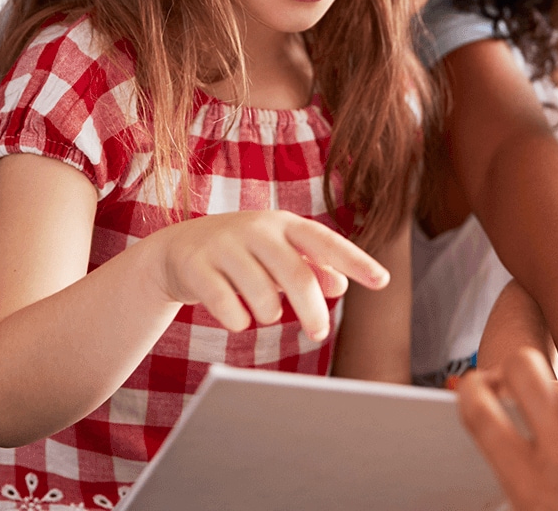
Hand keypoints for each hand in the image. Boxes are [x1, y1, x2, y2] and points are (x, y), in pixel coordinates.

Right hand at [151, 210, 387, 340]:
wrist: (175, 251)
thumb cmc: (241, 255)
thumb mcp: (277, 255)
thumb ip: (311, 268)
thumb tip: (340, 286)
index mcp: (283, 224)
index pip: (326, 242)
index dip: (355, 261)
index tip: (382, 281)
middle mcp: (255, 228)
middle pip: (295, 275)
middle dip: (312, 311)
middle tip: (320, 334)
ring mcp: (223, 245)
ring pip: (262, 294)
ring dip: (269, 313)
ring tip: (265, 312)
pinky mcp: (195, 266)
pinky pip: (225, 305)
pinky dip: (238, 320)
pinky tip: (238, 319)